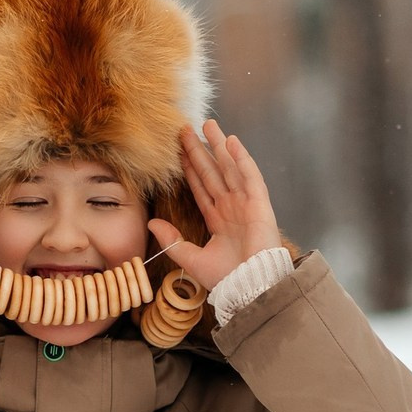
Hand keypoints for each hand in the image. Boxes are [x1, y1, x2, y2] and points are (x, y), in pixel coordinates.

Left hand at [148, 120, 282, 288]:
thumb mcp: (191, 258)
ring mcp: (246, 204)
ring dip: (219, 146)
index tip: (178, 151)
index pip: (200, 186)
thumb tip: (152, 223)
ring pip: (229, 168)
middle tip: (187, 129)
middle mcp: (231, 208)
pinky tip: (232, 141)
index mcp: (217, 220)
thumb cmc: (225, 278)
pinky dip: (241, 158)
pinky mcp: (259, 204)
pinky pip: (250, 176)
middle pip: (212, 172)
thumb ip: (172, 240)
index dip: (189, 168)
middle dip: (200, 150)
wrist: (248, 287)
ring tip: (208, 124)